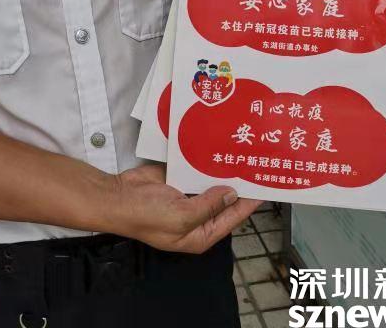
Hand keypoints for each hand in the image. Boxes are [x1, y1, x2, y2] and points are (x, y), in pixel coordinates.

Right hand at [107, 163, 261, 253]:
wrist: (118, 196)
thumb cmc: (148, 215)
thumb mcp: (182, 216)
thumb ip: (209, 206)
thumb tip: (232, 194)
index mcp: (201, 234)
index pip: (232, 219)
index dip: (249, 204)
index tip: (266, 188)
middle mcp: (198, 218)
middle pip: (225, 201)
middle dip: (239, 186)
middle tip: (258, 166)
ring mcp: (189, 198)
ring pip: (213, 184)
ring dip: (224, 172)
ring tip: (244, 155)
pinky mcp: (179, 180)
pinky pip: (199, 171)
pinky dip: (208, 162)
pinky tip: (221, 149)